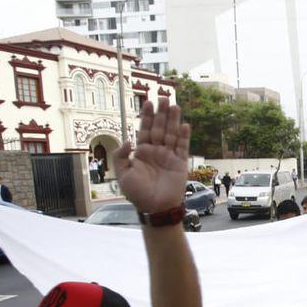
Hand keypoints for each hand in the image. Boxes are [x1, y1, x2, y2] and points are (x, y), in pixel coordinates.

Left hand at [113, 98, 191, 213]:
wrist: (155, 208)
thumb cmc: (137, 194)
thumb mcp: (122, 174)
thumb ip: (121, 156)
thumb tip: (129, 141)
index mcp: (142, 152)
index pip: (145, 130)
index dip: (146, 116)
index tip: (148, 102)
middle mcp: (156, 152)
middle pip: (159, 128)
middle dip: (161, 113)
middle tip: (163, 97)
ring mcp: (169, 157)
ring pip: (171, 134)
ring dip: (173, 120)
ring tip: (175, 105)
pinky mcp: (180, 163)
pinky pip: (182, 147)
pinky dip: (184, 136)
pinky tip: (184, 125)